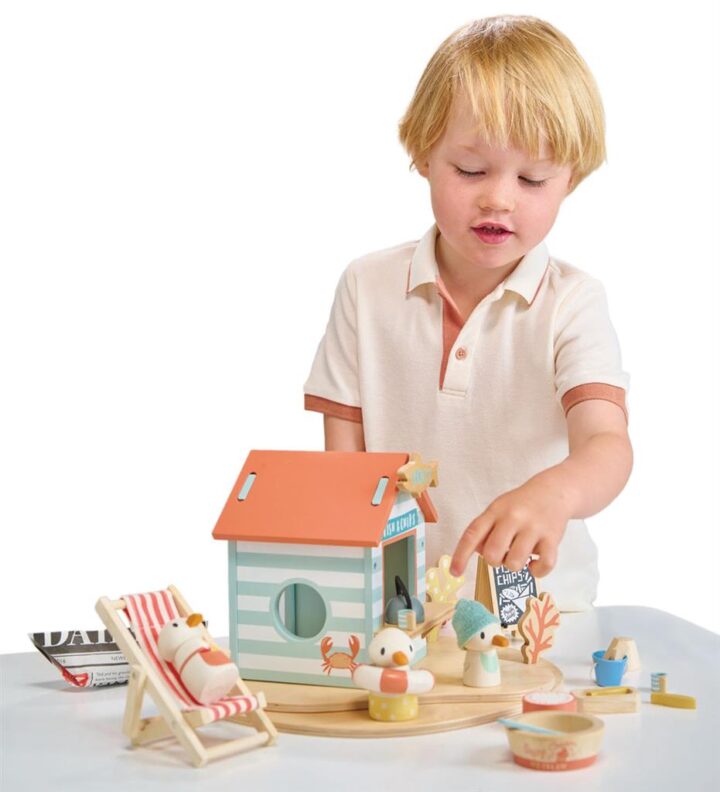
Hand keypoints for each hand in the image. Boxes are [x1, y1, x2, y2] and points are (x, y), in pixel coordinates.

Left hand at [449, 478, 572, 578]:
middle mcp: (513, 518)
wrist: (554, 491)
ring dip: (515, 565)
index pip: (472, 534)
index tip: (455, 572)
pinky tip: (535, 562)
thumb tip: (478, 553)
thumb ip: (485, 530)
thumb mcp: (498, 509)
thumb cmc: (521, 505)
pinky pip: (542, 566)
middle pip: (492, 554)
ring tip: (520, 553)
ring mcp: (533, 528)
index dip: (461, 555)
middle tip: (503, 552)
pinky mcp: (552, 538)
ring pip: (514, 563)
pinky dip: (537, 571)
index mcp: (495, 511)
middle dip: (494, 561)